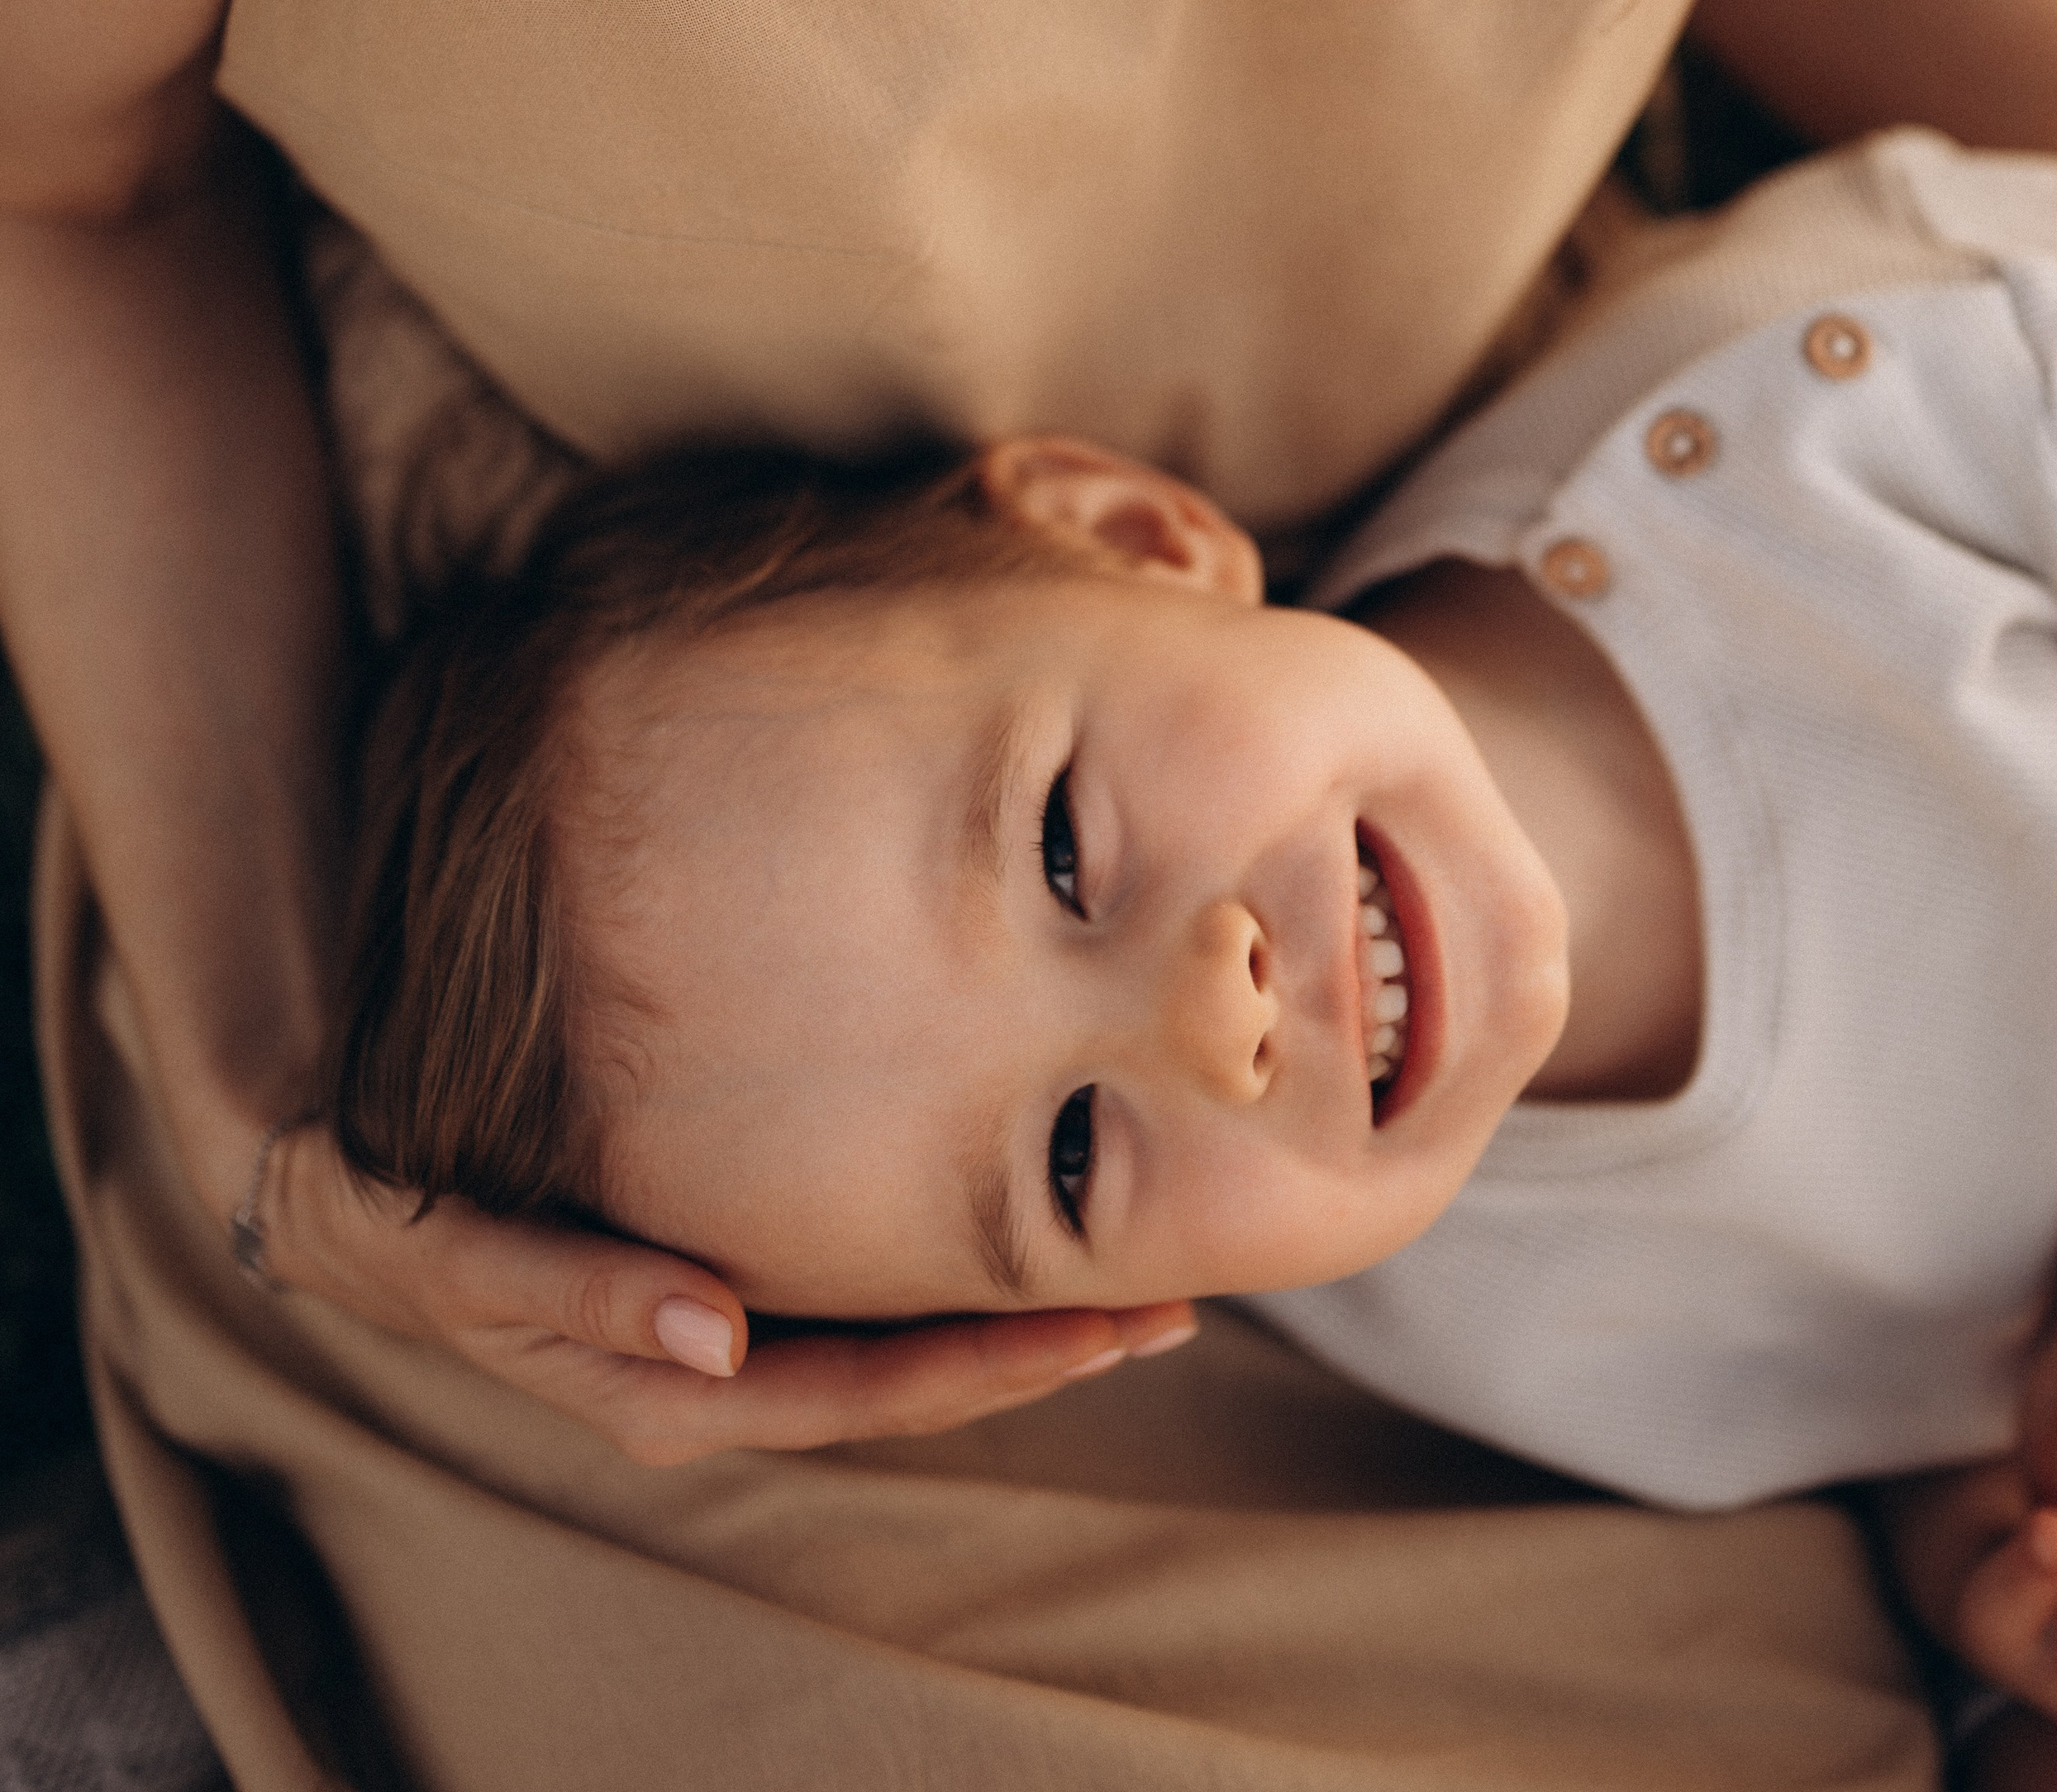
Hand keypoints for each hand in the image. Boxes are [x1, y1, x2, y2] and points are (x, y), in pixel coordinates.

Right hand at [256, 1124, 1196, 1462]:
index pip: (871, 1390)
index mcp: (679, 1383)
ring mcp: (731, 1326)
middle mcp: (724, 1366)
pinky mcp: (728, 1273)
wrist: (348, 1195)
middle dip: (1045, 1348)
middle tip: (1179, 1303)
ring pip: (903, 1340)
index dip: (992, 1367)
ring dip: (1016, 1310)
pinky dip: (949, 1269)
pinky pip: (862, 1293)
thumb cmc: (413, 1221)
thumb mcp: (474, 1259)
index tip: (1107, 1329)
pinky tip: (1015, 1220)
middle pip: (917, 1377)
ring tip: (1137, 1271)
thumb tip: (711, 1333)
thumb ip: (585, 1293)